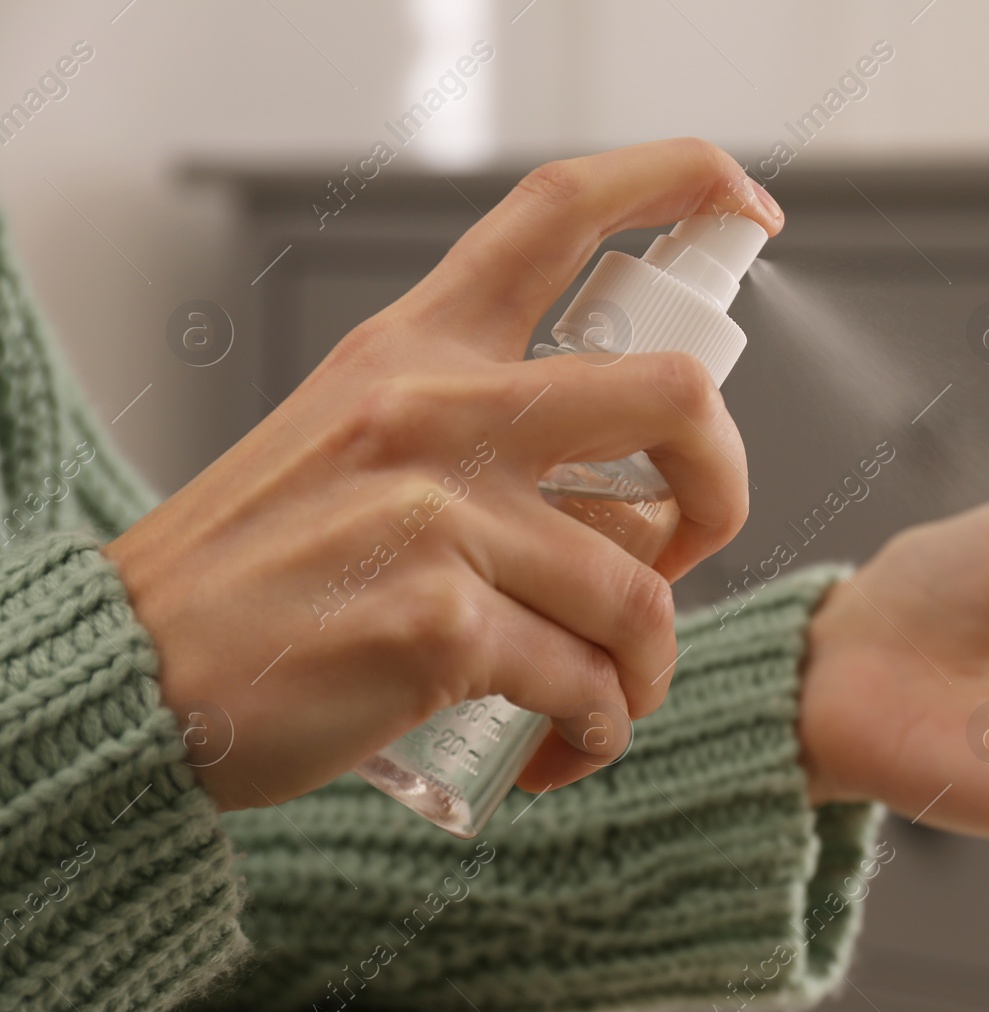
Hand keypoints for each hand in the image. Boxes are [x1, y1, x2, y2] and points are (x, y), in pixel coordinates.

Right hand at [105, 139, 782, 809]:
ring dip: (647, 666)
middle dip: (724, 486)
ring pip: (641, 587)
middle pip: (675, 399)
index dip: (678, 181)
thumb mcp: (353, 439)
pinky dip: (597, 729)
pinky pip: (587, 682)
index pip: (559, 213)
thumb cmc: (260, 565)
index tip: (746, 204)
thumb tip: (633, 493)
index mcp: (416, 347)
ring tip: (606, 699)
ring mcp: (438, 515)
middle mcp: (435, 409)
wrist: (135, 673)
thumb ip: (479, 432)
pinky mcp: (437, 625)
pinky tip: (560, 747)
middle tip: (687, 554)